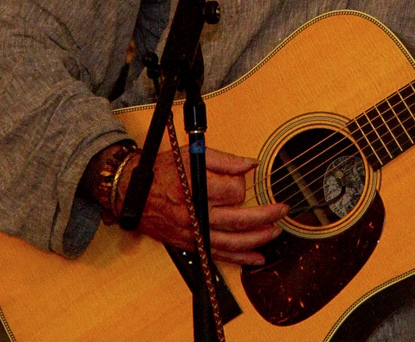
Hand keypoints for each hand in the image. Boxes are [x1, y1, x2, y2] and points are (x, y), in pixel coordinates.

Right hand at [121, 145, 288, 265]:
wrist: (132, 193)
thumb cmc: (161, 171)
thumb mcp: (192, 154)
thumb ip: (224, 159)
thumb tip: (250, 164)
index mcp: (196, 188)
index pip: (233, 192)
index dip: (242, 184)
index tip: (242, 179)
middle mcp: (196, 214)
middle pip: (239, 220)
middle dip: (265, 216)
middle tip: (282, 210)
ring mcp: (194, 232)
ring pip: (232, 242)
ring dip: (257, 239)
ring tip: (275, 231)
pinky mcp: (191, 243)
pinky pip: (219, 254)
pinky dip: (240, 258)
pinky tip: (256, 257)